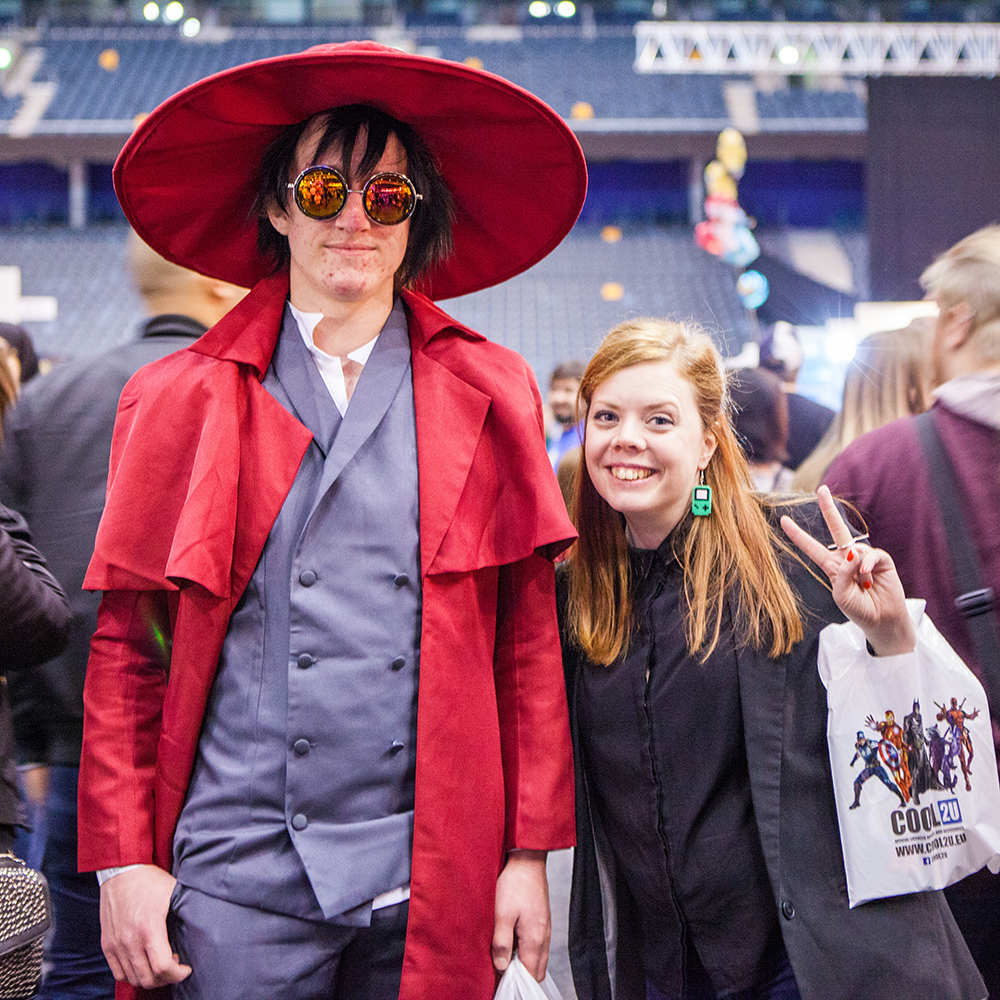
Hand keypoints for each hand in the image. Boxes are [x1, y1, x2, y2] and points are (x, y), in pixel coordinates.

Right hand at [100, 865, 191, 987]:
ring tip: (160, 963)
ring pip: (132, 978)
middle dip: (166, 978)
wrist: (122, 870)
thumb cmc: (151, 880)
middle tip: (175, 967)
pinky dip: (132, 974)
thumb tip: (209, 920)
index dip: (178, 974)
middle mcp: (130, 940)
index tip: (186, 968)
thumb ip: (187, 910)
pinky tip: (143, 962)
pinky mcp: (107, 944)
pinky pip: (118, 972)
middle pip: (148, 978)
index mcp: (150, 928)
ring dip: (149, 977)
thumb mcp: (175, 892)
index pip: (163, 967)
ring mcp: (116, 944)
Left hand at [492, 849, 550, 981]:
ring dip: (523, 962)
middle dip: (520, 975)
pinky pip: (538, 945)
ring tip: (504, 956)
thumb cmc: (515, 883)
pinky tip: (513, 941)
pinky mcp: (542, 920)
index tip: (500, 981)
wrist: (528, 860)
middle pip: (536, 970)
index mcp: (535, 939)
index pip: (529, 974)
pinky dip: (527, 951)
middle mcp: (544, 937)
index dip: (514, 981)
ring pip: (538, 958)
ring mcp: (545, 928)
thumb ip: (502, 943)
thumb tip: (501, 966)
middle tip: (501, 971)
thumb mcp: (502, 913)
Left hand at [781, 485, 914, 655]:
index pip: (812, 547)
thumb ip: (841, 575)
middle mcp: (846, 558)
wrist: (882, 621)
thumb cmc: (858, 610)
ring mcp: (864, 557)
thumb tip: (852, 553)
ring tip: (863, 585)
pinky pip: (871, 553)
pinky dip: (867, 563)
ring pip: (854, 548)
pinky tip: (867, 575)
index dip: (798, 535)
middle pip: (836, 529)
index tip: (783, 520)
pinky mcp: (881, 560)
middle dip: (828, 509)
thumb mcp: (841, 595)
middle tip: (821, 489)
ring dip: (855, 567)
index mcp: (831, 567)